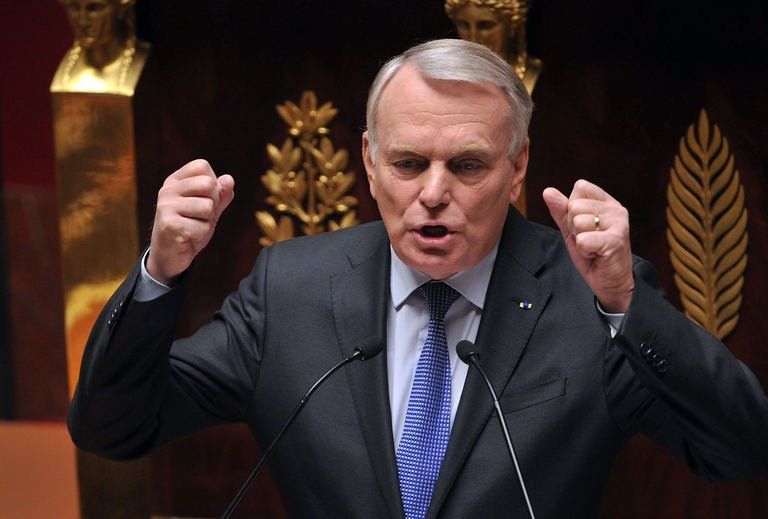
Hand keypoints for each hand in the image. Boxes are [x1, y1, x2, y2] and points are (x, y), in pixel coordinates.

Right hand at [147, 159, 234, 284]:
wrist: (170, 256)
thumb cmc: (190, 228)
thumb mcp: (209, 209)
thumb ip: (221, 194)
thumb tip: (229, 179)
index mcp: (175, 181)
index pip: (202, 166)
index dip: (213, 184)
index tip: (202, 199)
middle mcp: (168, 190)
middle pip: (208, 184)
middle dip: (212, 204)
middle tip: (199, 216)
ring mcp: (166, 206)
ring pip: (207, 207)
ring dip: (206, 222)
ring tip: (192, 227)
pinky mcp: (169, 225)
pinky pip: (202, 227)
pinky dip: (200, 236)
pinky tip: (187, 237)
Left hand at [542, 179, 633, 311]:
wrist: (609, 282)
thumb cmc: (592, 254)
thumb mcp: (572, 230)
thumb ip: (560, 210)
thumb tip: (547, 191)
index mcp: (607, 202)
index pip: (580, 187)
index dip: (572, 208)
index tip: (584, 226)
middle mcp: (616, 209)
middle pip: (575, 205)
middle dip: (574, 226)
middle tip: (588, 240)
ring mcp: (618, 223)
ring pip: (578, 222)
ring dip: (579, 240)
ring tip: (593, 247)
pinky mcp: (616, 240)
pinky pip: (583, 240)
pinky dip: (584, 251)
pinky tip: (596, 254)